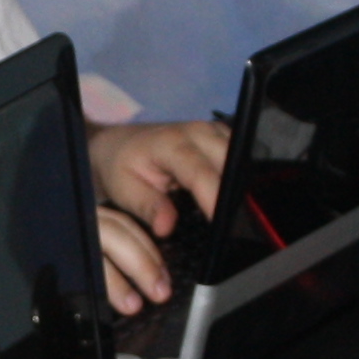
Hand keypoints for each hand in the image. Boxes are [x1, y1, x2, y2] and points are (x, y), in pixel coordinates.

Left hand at [85, 118, 227, 315]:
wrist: (118, 144)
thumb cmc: (120, 166)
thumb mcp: (124, 190)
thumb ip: (148, 207)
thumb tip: (166, 227)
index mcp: (171, 143)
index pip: (201, 173)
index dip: (214, 200)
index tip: (219, 224)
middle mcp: (197, 132)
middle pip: (230, 165)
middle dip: (230, 195)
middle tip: (219, 224)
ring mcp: (211, 131)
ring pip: (240, 159)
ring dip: (234, 184)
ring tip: (218, 209)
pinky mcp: (219, 135)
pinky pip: (239, 155)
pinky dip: (235, 174)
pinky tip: (221, 191)